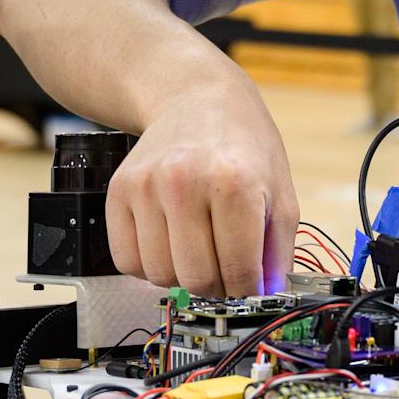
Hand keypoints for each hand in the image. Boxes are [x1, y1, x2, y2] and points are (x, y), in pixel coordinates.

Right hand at [105, 75, 296, 297]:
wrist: (194, 98)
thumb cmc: (242, 146)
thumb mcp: (280, 192)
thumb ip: (277, 252)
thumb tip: (265, 300)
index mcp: (235, 182)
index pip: (239, 270)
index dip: (247, 291)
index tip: (248, 287)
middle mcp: (185, 181)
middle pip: (196, 279)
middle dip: (216, 286)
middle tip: (224, 269)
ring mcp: (146, 186)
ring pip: (159, 275)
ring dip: (181, 275)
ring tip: (197, 248)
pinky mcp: (118, 192)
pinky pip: (127, 261)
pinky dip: (149, 264)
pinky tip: (169, 241)